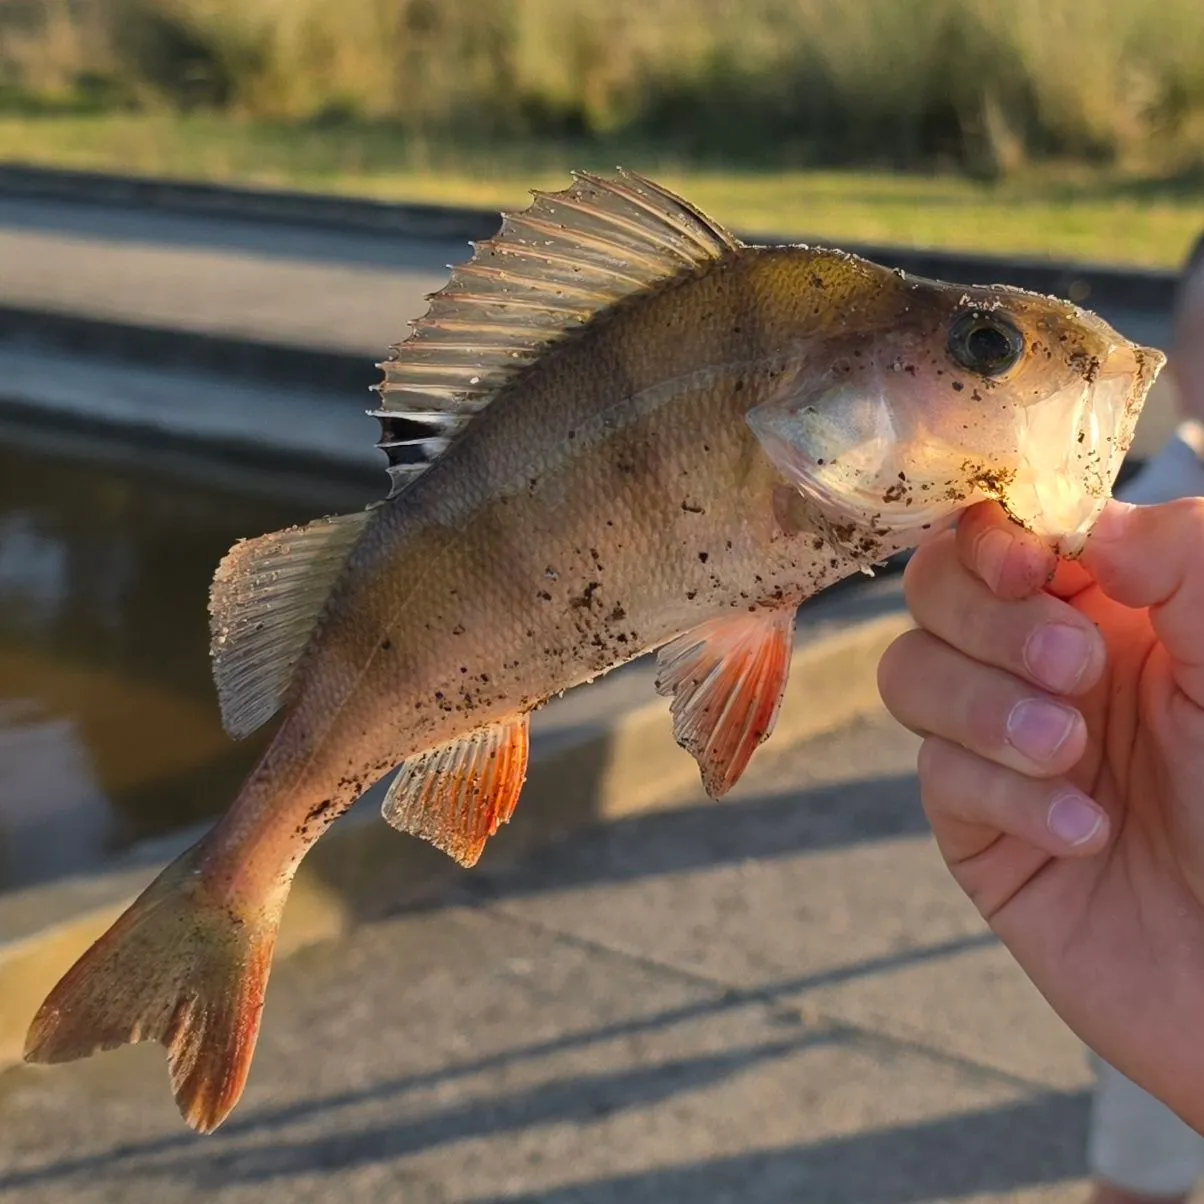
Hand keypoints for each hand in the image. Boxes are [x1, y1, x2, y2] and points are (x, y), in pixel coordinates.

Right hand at [878, 499, 1203, 1131]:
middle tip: (1077, 669)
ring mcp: (999, 742)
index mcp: (1112, 604)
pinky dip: (1005, 795)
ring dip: (981, 705)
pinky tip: (1086, 831)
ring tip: (1073, 753)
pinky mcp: (976, 826)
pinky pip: (939, 776)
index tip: (1030, 568)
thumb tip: (1085, 529)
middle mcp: (1042, 663)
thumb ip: (1183, 560)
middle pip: (933, 590)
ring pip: (909, 672)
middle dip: (988, 622)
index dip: (993, 538)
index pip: (1003, 533)